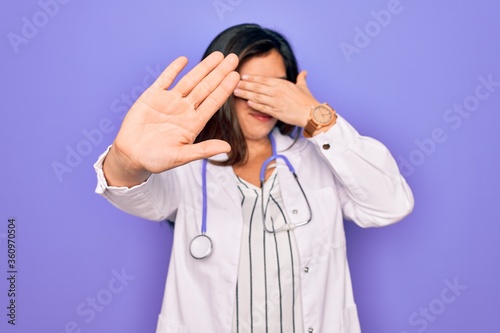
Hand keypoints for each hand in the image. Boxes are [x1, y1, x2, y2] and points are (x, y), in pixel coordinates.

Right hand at [103, 52, 239, 186]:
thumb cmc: (156, 160)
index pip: (213, 102)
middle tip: (233, 58)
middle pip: (206, 87)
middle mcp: (184, 110)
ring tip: (217, 55)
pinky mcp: (152, 97)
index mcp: (193, 123)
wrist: (131, 156)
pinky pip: (165, 79)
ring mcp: (169, 102)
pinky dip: (174, 69)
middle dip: (219, 73)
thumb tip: (228, 147)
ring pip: (190, 80)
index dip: (224, 88)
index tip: (236, 75)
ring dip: (203, 68)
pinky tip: (185, 59)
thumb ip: (203, 150)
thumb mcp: (181, 157)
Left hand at [233, 71, 318, 126]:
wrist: (312, 113)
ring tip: (236, 92)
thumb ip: (301, 79)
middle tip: (233, 83)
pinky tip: (246, 103)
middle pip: (257, 87)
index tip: (243, 76)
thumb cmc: (308, 101)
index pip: (264, 80)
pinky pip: (263, 108)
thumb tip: (304, 72)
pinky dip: (254, 105)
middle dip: (245, 85)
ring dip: (246, 94)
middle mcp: (277, 91)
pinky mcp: (276, 112)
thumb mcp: (304, 87)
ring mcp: (276, 102)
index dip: (252, 78)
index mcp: (282, 84)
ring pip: (258, 97)